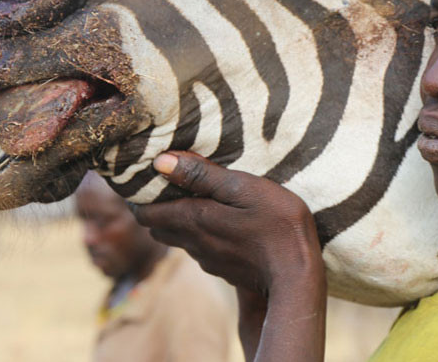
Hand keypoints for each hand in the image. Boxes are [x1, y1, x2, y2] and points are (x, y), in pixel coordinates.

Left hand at [130, 151, 325, 361]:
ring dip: (177, 222)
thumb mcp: (243, 188)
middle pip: (157, 227)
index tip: (147, 178)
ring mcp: (208, 259)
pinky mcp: (224, 269)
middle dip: (155, 207)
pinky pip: (200, 249)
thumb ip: (201, 175)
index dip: (140, 195)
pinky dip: (199, 235)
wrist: (297, 275)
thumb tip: (160, 162)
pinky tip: (219, 224)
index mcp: (192, 219)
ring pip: (178, 239)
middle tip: (167, 186)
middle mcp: (193, 243)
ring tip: (192, 201)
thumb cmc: (276, 224)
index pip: (145, 212)